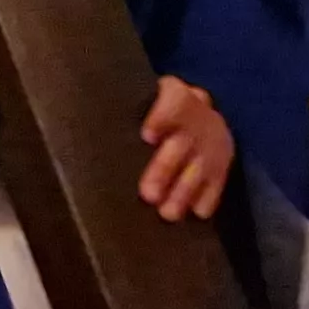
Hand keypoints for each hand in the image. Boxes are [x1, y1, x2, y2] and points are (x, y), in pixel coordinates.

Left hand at [139, 76, 233, 222]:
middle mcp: (199, 118)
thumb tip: (85, 119)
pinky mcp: (223, 165)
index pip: (175, 100)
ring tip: (168, 213)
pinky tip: (196, 213)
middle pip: (181, 143)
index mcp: (177, 95)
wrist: (199, 114)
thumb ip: (126, 107)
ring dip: (184, 191)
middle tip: (148, 194)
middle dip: (165, 169)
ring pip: (199, 168)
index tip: (146, 136)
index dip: (162, 116)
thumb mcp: (143, 99)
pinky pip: (218, 182)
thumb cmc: (153, 110)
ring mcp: (213, 143)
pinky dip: (208, 198)